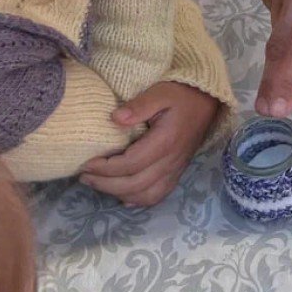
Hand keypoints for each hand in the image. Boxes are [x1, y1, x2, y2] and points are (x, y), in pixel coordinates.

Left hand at [79, 80, 220, 205]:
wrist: (207, 101)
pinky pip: (158, 195)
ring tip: (99, 184)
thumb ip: (139, 105)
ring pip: (146, 195)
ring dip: (120, 194)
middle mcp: (171, 161)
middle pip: (135, 184)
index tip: (86, 163)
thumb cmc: (181, 94)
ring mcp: (176, 169)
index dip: (105, 168)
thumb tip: (114, 119)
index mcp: (166, 141)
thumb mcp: (160, 92)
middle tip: (85, 176)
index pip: (131, 164)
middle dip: (106, 184)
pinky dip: (138, 200)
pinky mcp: (177, 172)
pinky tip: (123, 195)